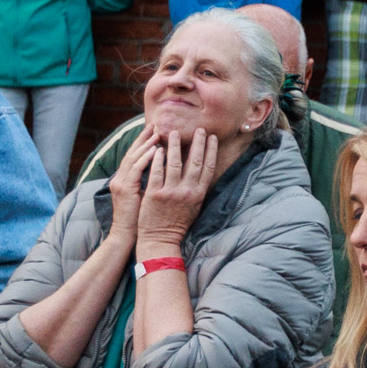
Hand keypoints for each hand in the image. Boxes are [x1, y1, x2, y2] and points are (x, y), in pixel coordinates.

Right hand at [102, 133, 158, 245]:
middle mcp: (122, 178)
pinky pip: (136, 170)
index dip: (146, 142)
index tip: (158, 130)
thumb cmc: (142, 218)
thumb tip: (170, 170)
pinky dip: (146, 159)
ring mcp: (122, 183)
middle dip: (145, 138)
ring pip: (134, 158)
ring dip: (147, 144)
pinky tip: (156, 150)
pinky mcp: (125, 190)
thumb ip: (153, 181)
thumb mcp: (146, 196)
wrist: (129, 236)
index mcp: (127, 179)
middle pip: (134, 152)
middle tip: (156, 124)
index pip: (137, 155)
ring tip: (159, 133)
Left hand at [136, 129, 223, 253]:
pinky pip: (157, 171)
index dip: (211, 150)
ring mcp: (171, 192)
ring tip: (173, 132)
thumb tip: (201, 171)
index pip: (208, 167)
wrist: (160, 239)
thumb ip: (197, 189)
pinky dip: (158, 158)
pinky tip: (158, 148)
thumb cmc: (177, 223)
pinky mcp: (155, 193)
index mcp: (199, 194)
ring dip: (176, 145)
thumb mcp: (194, 206)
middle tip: (198, 129)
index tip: (211, 138)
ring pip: (175, 163)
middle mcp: (187, 191)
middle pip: (195, 161)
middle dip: (198, 143)